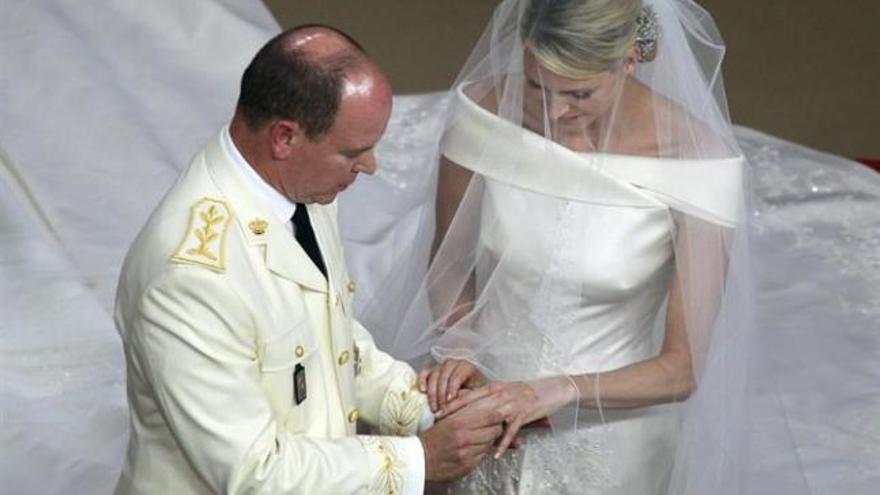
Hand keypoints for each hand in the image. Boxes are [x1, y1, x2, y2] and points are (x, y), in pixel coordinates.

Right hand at [418, 358, 485, 412]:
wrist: (471, 390)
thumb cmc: (475, 393)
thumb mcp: (477, 395)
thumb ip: (469, 396)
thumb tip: (457, 402)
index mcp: (466, 367)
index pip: (457, 375)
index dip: (452, 388)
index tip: (450, 401)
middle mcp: (453, 364)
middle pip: (444, 376)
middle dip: (441, 394)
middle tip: (441, 410)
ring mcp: (441, 367)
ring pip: (433, 375)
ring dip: (432, 392)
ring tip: (434, 408)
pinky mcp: (431, 371)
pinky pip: (424, 373)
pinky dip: (421, 381)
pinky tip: (422, 391)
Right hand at [419, 390, 505, 480]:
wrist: (420, 458)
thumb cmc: (433, 437)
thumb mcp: (447, 418)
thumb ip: (467, 411)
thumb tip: (489, 405)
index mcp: (459, 421)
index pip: (491, 415)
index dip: (498, 413)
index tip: (500, 412)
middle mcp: (464, 437)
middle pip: (495, 429)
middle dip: (497, 427)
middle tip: (491, 425)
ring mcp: (467, 453)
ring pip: (490, 443)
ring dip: (489, 440)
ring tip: (480, 436)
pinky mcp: (468, 465)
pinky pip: (483, 456)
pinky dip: (481, 451)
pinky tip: (473, 448)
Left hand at [436, 377, 576, 458]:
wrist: (549, 390)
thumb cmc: (523, 393)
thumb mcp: (502, 391)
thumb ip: (485, 398)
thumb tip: (465, 402)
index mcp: (492, 387)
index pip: (467, 395)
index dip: (451, 404)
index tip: (437, 412)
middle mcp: (499, 394)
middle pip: (474, 406)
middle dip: (457, 416)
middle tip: (441, 426)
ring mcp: (511, 404)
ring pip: (490, 418)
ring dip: (477, 431)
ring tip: (464, 443)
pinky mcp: (523, 415)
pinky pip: (510, 431)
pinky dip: (502, 443)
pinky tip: (495, 454)